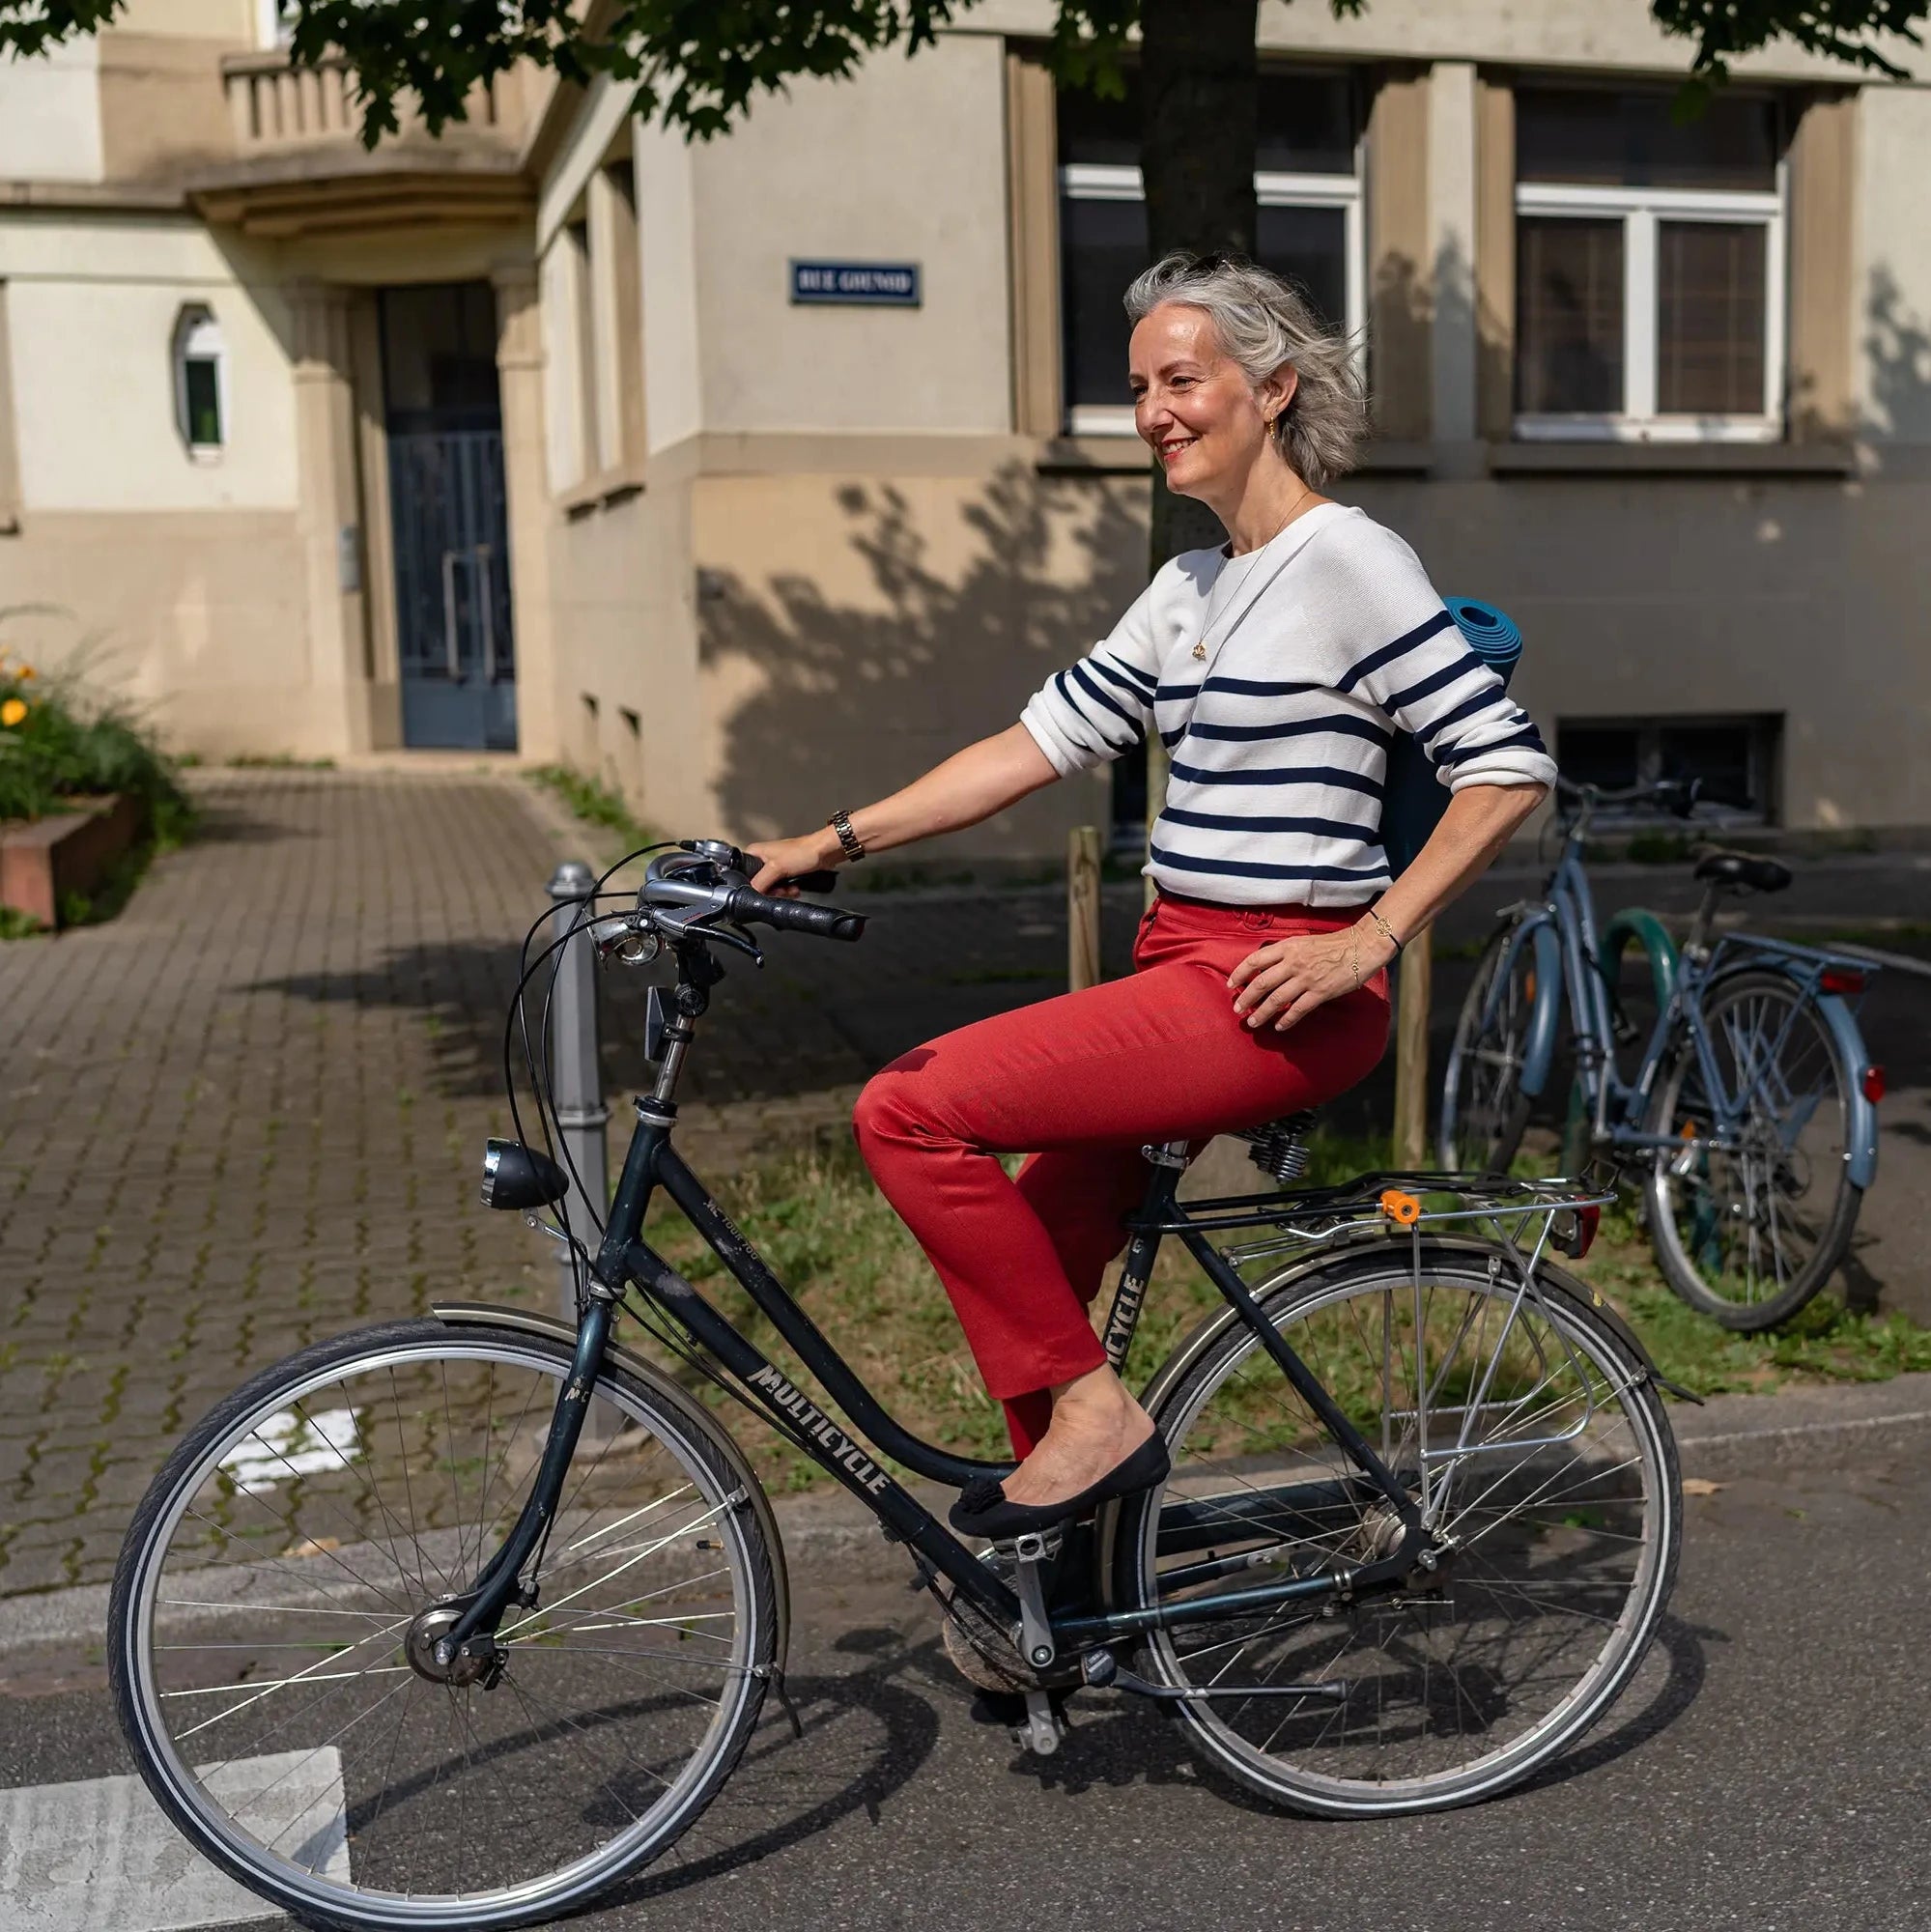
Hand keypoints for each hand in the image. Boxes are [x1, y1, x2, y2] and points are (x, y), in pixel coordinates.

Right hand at [747, 832, 837, 894]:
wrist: (824, 853)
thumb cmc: (803, 852)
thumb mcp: (776, 868)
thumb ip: (760, 882)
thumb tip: (751, 894)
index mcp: (755, 852)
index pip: (744, 874)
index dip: (753, 885)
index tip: (764, 890)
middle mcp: (763, 858)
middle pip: (758, 884)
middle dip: (772, 891)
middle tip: (780, 890)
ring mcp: (775, 866)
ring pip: (771, 887)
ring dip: (782, 892)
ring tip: (790, 889)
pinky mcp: (786, 872)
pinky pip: (781, 887)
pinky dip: (788, 890)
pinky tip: (795, 889)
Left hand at [1228, 924, 1389, 1031]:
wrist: (1361, 946)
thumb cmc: (1333, 944)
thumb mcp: (1303, 942)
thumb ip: (1285, 953)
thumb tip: (1266, 967)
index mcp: (1288, 947)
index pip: (1255, 960)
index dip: (1240, 973)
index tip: (1232, 984)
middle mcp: (1293, 962)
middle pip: (1262, 982)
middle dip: (1246, 997)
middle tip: (1237, 1009)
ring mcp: (1306, 978)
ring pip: (1276, 999)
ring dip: (1262, 1012)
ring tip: (1252, 1021)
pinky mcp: (1320, 992)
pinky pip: (1298, 1009)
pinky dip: (1286, 1020)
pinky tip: (1279, 1026)